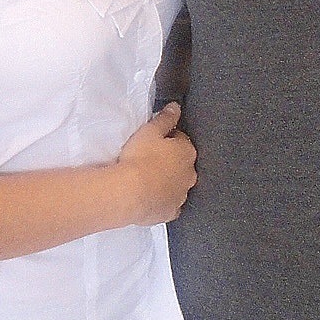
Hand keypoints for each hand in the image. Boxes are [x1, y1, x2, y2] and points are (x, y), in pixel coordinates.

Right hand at [115, 102, 196, 225]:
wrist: (129, 192)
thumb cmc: (139, 157)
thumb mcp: (150, 130)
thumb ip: (166, 118)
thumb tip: (177, 107)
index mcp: (187, 152)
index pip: (181, 140)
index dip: (168, 139)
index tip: (155, 141)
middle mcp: (190, 174)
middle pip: (182, 163)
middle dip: (172, 161)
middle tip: (151, 160)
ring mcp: (181, 195)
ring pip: (178, 184)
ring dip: (168, 181)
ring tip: (149, 179)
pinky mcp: (171, 212)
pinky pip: (170, 204)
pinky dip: (164, 200)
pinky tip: (152, 197)